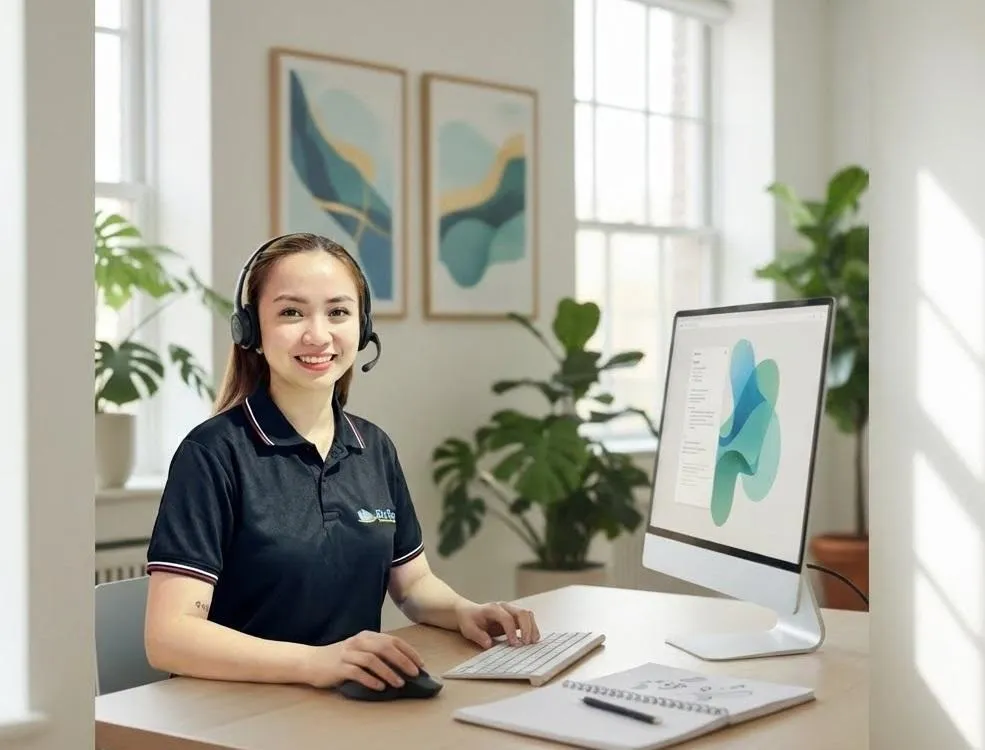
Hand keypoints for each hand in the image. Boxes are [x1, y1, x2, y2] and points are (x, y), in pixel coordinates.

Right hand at [303, 630, 424, 690]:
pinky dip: (371, 680)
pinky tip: (380, 688)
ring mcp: (348, 654)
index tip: (420, 663)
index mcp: (366, 636)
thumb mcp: (359, 650)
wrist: (310, 662)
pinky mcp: (339, 667)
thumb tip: (402, 665)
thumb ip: (376, 653)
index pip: (392, 640)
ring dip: (389, 672)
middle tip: (415, 674)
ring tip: (400, 683)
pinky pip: (358, 672)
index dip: (408, 651)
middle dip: (403, 660)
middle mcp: (358, 642)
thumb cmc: (339, 658)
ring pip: (373, 660)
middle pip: (385, 648)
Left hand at [455, 600, 540, 648]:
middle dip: (527, 628)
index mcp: (492, 609)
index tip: (514, 644)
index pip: (507, 618)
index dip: (511, 631)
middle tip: (526, 644)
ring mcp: (511, 610)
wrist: (469, 612)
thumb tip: (489, 644)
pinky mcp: (515, 616)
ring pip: (527, 614)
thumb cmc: (469, 620)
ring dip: (532, 628)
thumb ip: (478, 635)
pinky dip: (532, 628)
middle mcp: (504, 607)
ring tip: (532, 642)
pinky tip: (533, 639)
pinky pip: (528, 619)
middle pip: (521, 613)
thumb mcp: (468, 629)